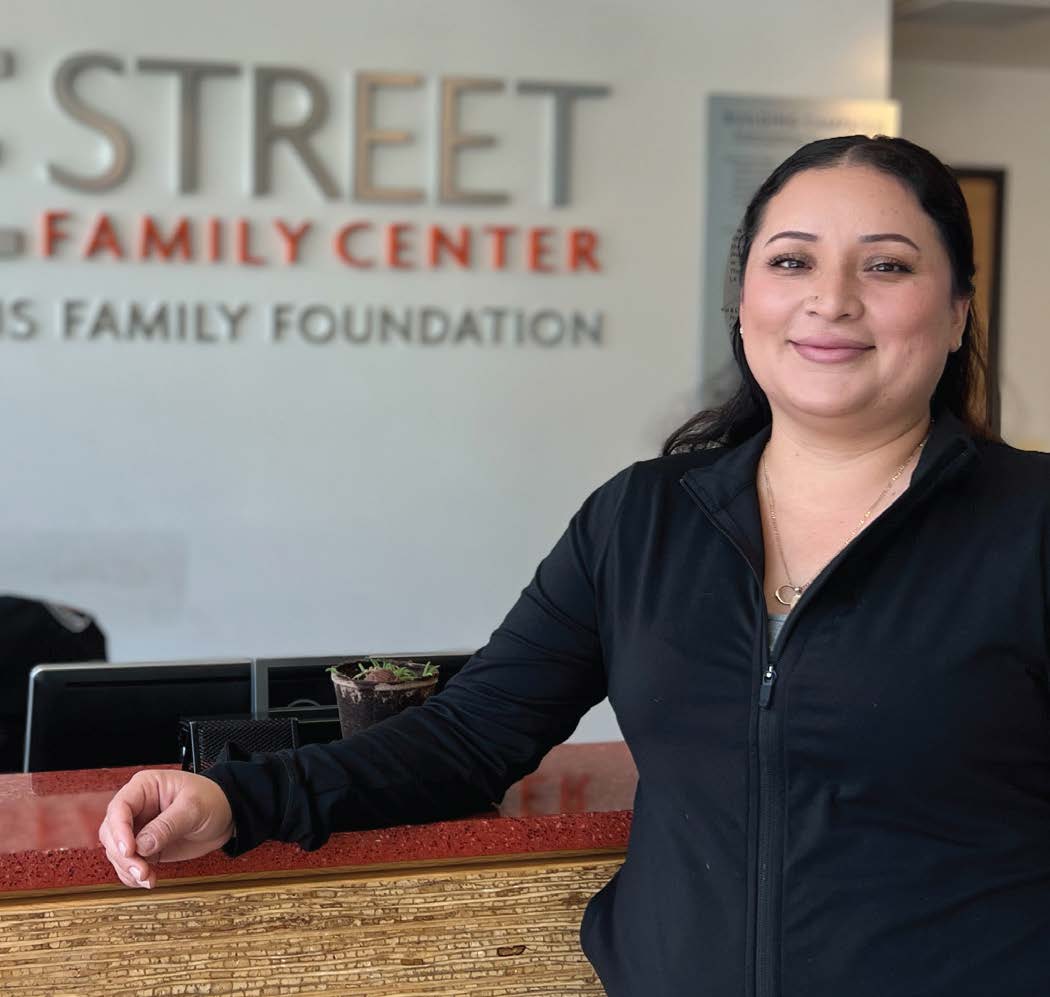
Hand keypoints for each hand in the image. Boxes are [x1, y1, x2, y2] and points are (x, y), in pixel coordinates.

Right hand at [98, 769, 234, 889]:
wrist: (227, 815)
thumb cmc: (212, 799)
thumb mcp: (193, 808)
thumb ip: (167, 825)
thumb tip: (141, 845)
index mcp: (145, 787)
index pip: (120, 807)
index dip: (119, 830)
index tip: (129, 850)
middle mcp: (137, 807)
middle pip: (112, 833)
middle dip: (123, 855)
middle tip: (140, 870)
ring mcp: (139, 828)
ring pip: (117, 851)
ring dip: (128, 869)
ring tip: (148, 878)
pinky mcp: (145, 846)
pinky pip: (129, 863)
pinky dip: (134, 875)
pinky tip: (149, 880)